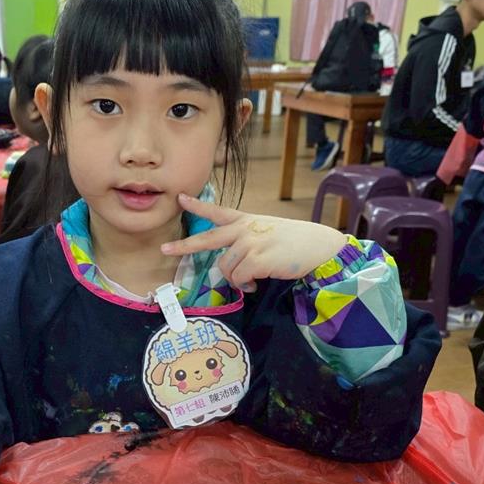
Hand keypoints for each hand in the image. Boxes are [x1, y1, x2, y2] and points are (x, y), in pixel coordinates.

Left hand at [162, 193, 346, 290]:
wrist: (318, 246)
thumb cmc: (294, 242)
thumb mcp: (267, 232)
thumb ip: (246, 241)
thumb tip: (232, 267)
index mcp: (246, 220)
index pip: (217, 211)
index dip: (197, 205)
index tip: (180, 198)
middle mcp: (243, 229)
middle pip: (207, 238)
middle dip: (184, 246)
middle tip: (165, 249)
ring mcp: (249, 243)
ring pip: (226, 268)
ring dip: (238, 279)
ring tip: (254, 277)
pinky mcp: (256, 258)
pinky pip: (238, 279)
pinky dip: (245, 285)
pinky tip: (256, 283)